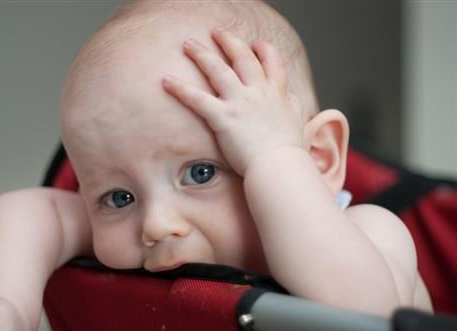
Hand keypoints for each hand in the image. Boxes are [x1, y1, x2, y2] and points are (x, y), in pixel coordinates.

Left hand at [163, 28, 304, 175]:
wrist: (279, 166)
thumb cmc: (287, 150)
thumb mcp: (296, 121)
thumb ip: (291, 104)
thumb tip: (288, 97)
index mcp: (276, 93)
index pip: (272, 62)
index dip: (263, 49)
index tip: (255, 43)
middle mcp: (258, 92)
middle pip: (241, 58)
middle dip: (228, 41)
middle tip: (216, 32)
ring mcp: (239, 102)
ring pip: (217, 70)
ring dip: (201, 54)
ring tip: (188, 44)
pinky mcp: (222, 117)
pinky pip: (197, 99)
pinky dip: (180, 89)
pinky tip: (167, 81)